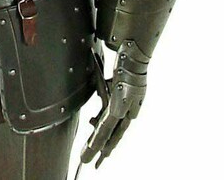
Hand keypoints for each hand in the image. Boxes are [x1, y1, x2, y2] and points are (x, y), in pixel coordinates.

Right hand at [81, 41, 149, 167]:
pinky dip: (99, 138)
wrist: (133, 59)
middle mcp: (127, 112)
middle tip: (96, 163)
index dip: (108, 137)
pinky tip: (95, 148)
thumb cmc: (125, 64)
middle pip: (114, 135)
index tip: (102, 147)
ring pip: (110, 135)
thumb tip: (93, 80)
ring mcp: (124, 112)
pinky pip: (106, 128)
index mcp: (127, 106)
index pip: (115, 125)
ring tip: (90, 160)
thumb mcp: (112, 76)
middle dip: (104, 150)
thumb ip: (103, 82)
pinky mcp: (118, 110)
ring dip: (98, 148)